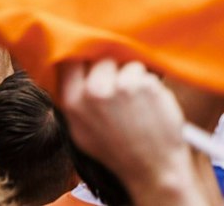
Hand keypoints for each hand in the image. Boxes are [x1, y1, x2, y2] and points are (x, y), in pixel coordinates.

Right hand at [56, 59, 192, 197]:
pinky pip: (147, 71)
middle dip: (113, 66)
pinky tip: (149, 104)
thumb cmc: (118, 148)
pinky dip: (150, 82)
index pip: (70, 59)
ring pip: (126, 62)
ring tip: (135, 102)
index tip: (92, 58)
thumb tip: (71, 62)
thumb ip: (75, 98)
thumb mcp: (82, 130)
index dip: (82, 54)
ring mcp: (120, 87)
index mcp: (73, 103)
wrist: (152, 168)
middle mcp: (94, 92)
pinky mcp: (145, 85)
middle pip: (102, 56)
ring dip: (133, 74)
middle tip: (120, 89)